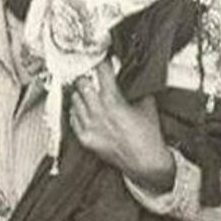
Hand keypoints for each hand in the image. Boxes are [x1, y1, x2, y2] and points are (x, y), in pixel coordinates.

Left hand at [70, 60, 175, 192]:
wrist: (146, 163)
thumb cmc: (148, 135)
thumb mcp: (146, 104)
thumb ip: (134, 87)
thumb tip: (127, 73)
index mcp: (113, 102)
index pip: (101, 73)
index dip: (101, 62)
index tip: (100, 58)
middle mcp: (97, 113)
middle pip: (81, 84)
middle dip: (86, 76)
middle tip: (89, 73)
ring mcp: (89, 126)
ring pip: (74, 100)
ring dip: (79, 93)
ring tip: (86, 91)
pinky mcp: (85, 139)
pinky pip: (73, 118)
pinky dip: (77, 111)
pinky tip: (84, 109)